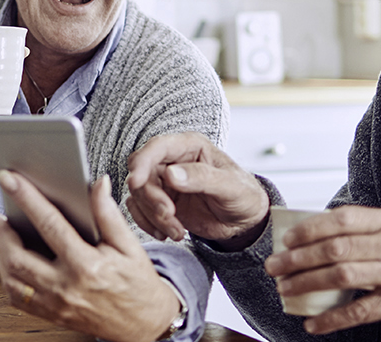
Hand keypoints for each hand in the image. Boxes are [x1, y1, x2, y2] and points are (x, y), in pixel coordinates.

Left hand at [0, 171, 180, 341]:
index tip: (10, 180)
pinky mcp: (52, 315)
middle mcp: (66, 287)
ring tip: (1, 235)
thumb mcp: (130, 246)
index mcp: (87, 265)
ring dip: (1, 256)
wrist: (145, 324)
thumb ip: (109, 214)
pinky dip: (8, 279)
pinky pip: (18, 299)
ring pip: (12, 281)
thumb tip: (98, 184)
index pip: (49, 224)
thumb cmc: (138, 285)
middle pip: (19, 257)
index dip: (27, 198)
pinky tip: (10, 263)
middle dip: (1, 232)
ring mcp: (56, 305)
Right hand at [126, 132, 269, 249]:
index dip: (142, 162)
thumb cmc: (244, 196)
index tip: (135, 182)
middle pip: (143, 174)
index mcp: (190, 147)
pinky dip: (149, 224)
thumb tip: (171, 174)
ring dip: (153, 216)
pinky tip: (168, 234)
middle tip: (170, 216)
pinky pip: (140, 210)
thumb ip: (202, 177)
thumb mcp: (230, 186)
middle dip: (152, 199)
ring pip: (139, 195)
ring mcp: (165, 182)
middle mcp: (173, 161)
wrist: (244, 222)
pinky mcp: (161, 201)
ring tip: (177, 231)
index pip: (156, 147)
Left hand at [264, 206, 380, 334]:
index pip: (343, 219)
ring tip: (286, 289)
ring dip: (309, 283)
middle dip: (299, 258)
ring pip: (344, 276)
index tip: (288, 239)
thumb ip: (370, 229)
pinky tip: (312, 323)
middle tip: (275, 266)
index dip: (310, 228)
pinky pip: (361, 311)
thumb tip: (324, 236)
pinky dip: (333, 319)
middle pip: (336, 248)